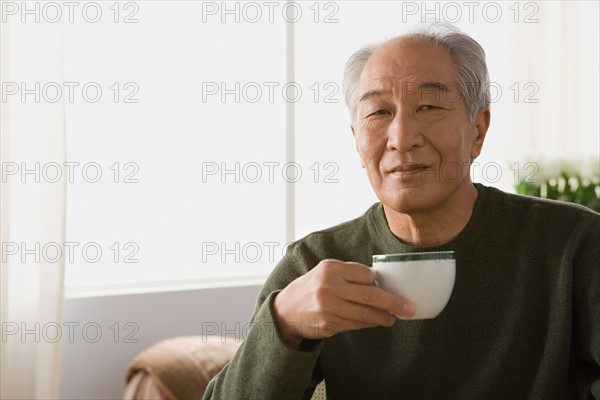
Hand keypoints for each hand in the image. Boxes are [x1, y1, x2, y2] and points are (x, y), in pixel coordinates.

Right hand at [272, 259, 415, 347]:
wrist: (285, 310)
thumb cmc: (311, 288)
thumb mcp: (325, 272)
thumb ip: (349, 274)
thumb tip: (379, 282)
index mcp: (331, 268)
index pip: (366, 274)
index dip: (379, 282)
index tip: (391, 287)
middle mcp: (329, 286)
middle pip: (370, 294)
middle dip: (393, 302)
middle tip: (409, 307)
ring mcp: (328, 307)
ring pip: (365, 313)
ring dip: (383, 317)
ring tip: (393, 318)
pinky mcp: (328, 324)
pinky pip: (355, 325)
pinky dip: (369, 324)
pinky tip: (376, 322)